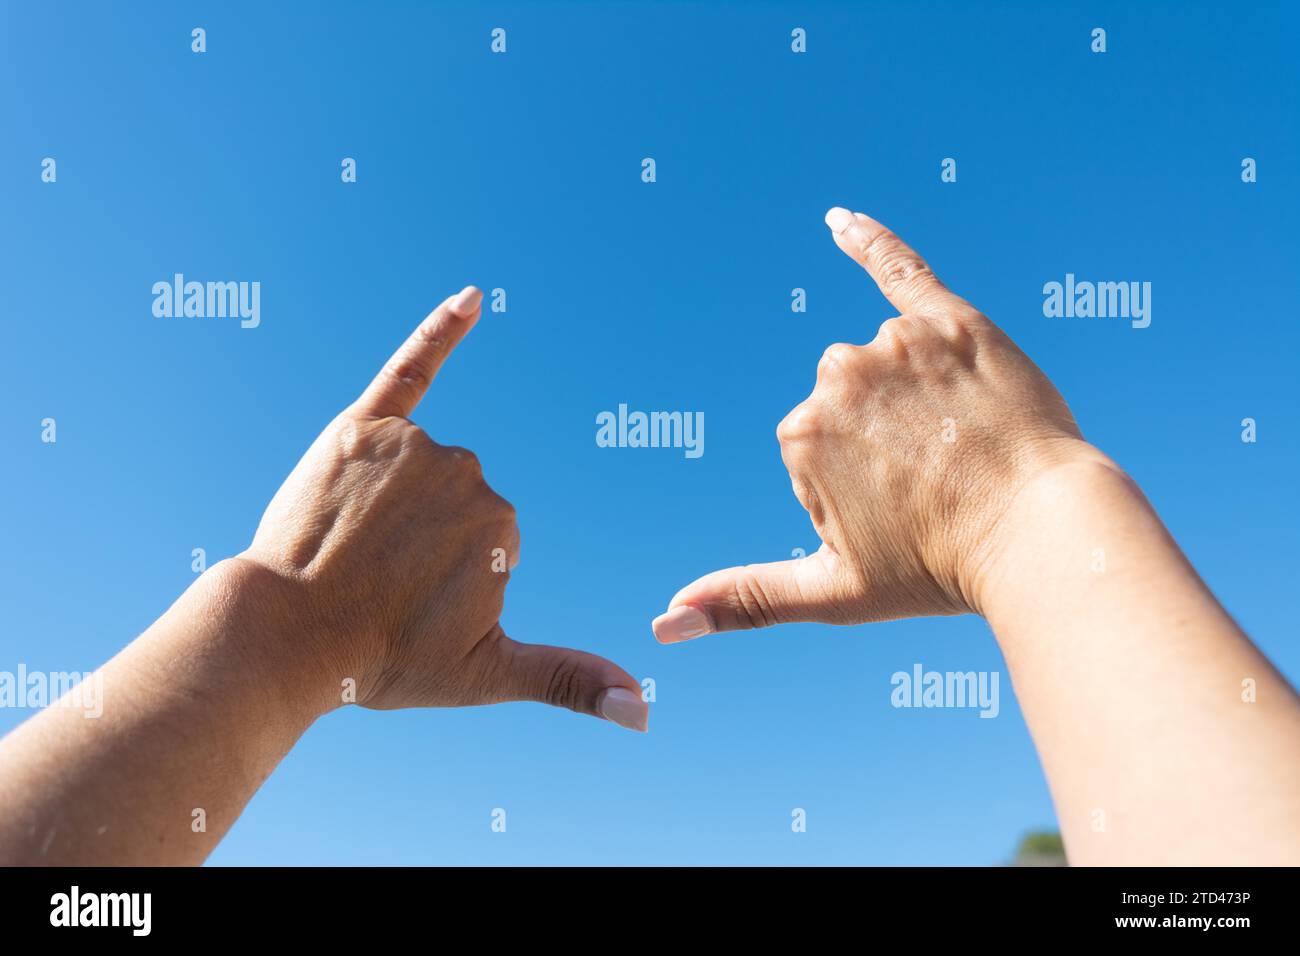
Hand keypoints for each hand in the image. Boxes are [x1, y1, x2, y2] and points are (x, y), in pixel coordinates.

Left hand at [241, 287, 647, 729]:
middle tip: (371, 583)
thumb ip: (569, 681)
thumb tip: (645, 712)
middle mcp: (467, 472)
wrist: (285, 635)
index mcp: (502, 525)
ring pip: (422, 465)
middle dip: (420, 541)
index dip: (445, 581)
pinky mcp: (365, 424)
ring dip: (392, 503)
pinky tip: (473, 297)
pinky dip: (443, 330)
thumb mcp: (486, 674)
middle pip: (456, 500)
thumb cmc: (382, 658)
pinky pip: (412, 369)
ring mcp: (414, 446)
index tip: (407, 606)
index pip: (486, 542)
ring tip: (348, 549)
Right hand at [653, 209, 1115, 641]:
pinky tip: (839, 221)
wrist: (1040, 534)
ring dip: (917, 398)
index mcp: (799, 434)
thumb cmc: (936, 569)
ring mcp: (894, 343)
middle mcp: (836, 376)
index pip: (817, 451)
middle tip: (939, 484)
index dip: (860, 490)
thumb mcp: (831, 591)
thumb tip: (661, 625)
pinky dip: (869, 242)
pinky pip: (899, 270)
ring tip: (966, 446)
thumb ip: (743, 601)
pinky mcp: (949, 319)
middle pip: (848, 402)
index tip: (902, 516)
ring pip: (888, 363)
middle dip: (884, 441)